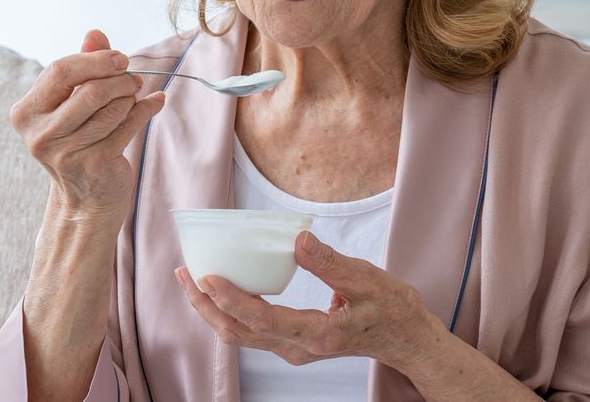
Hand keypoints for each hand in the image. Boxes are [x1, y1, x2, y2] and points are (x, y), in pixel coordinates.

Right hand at [9, 29, 166, 218]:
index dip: (94, 61)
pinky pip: (129, 124)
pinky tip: (154, 103)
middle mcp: (40, 135)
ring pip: (113, 107)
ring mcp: (66, 153)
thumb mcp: (71, 103)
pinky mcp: (95, 164)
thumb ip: (82, 67)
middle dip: (119, 79)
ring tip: (134, 98)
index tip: (119, 59)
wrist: (84, 200)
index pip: (60, 71)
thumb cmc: (77, 142)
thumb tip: (95, 33)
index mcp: (26, 113)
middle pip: (90, 89)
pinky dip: (146, 109)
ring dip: (131, 97)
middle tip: (134, 79)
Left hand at [175, 231, 439, 368]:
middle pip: (240, 333)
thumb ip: (331, 263)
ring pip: (242, 335)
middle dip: (206, 306)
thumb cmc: (392, 309)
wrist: (407, 339)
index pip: (262, 320)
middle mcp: (300, 348)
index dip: (230, 300)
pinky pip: (253, 331)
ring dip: (214, 310)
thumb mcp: (367, 279)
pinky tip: (222, 288)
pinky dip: (231, 311)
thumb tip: (298, 240)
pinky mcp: (295, 343)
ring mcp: (295, 349)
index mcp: (317, 335)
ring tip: (192, 279)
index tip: (206, 277)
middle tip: (182, 273)